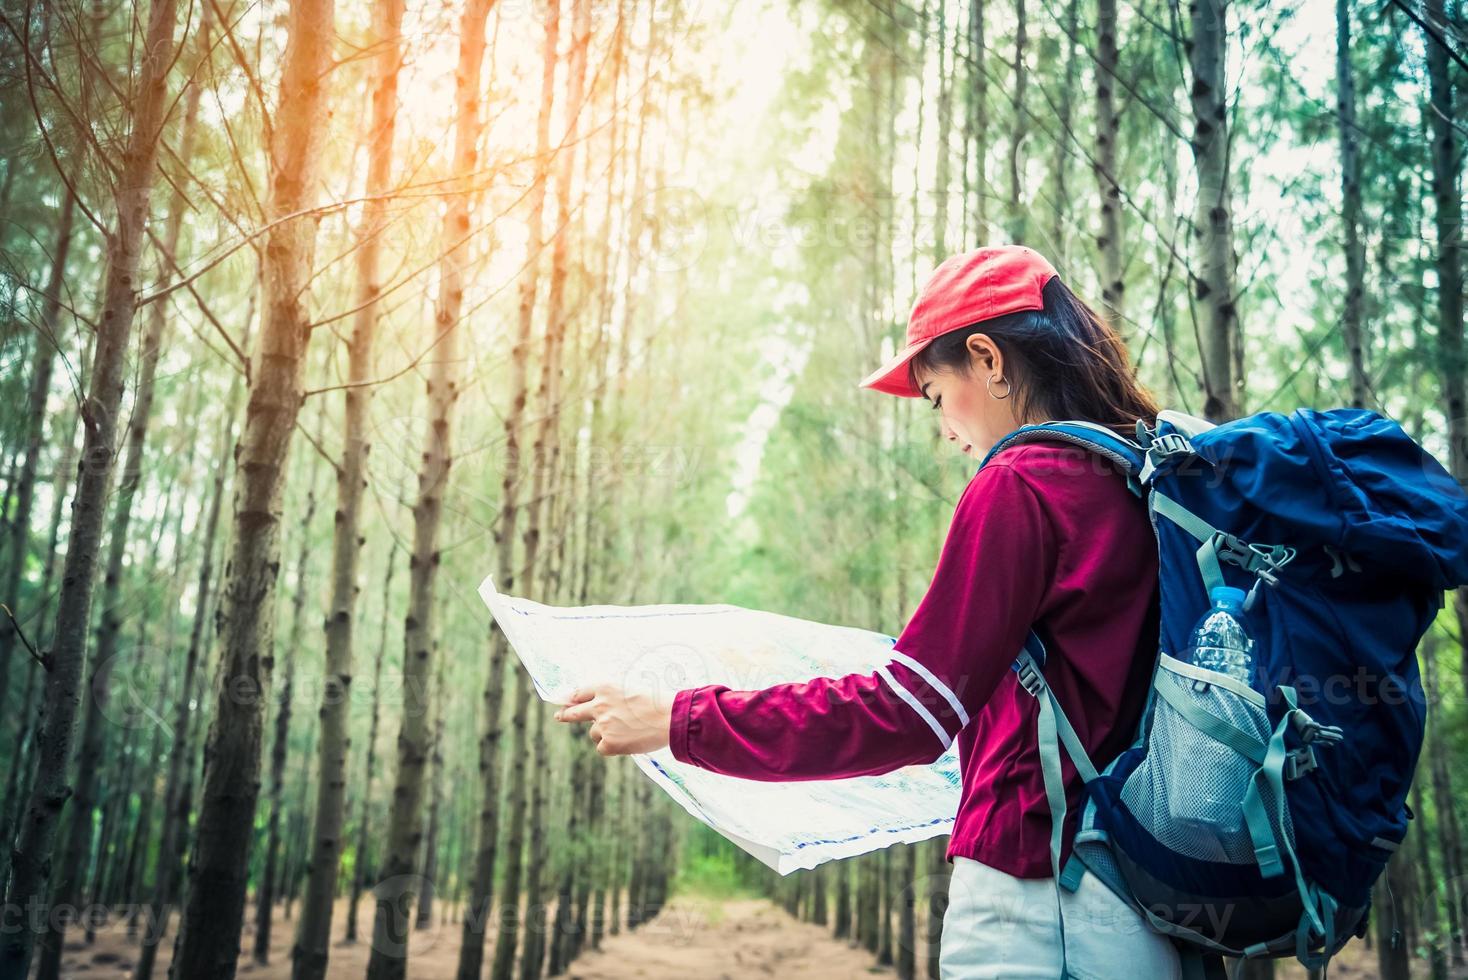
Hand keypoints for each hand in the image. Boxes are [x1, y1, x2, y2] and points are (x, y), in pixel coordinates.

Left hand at [553, 684, 672, 756]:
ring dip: (604, 733)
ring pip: (593, 733)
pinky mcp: (608, 743)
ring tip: (627, 730)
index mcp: (604, 687)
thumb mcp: (630, 688)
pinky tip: (628, 741)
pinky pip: (602, 747)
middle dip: (565, 714)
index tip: (566, 701)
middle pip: (573, 712)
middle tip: (560, 716)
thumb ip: (611, 696)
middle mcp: (599, 704)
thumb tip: (597, 706)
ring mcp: (602, 725)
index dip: (572, 698)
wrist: (670, 718)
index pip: (579, 692)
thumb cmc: (656, 701)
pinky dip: (612, 747)